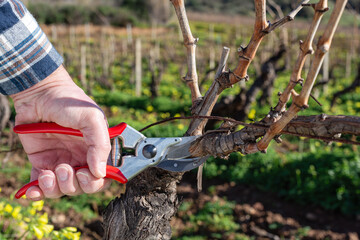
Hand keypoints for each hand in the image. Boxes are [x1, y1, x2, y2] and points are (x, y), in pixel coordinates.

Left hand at [11, 65, 110, 200]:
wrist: (39, 93)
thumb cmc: (70, 102)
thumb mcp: (91, 118)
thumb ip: (100, 144)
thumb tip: (100, 172)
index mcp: (96, 151)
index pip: (101, 177)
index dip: (94, 182)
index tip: (85, 172)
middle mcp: (80, 159)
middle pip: (82, 187)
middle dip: (73, 184)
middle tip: (64, 168)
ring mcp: (60, 161)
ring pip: (61, 189)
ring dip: (54, 188)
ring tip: (47, 174)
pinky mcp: (41, 162)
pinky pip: (40, 186)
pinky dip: (37, 192)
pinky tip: (33, 189)